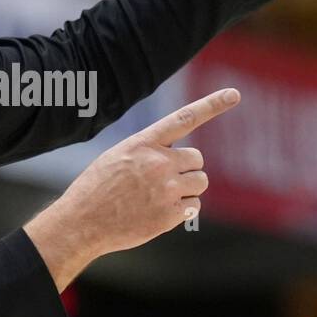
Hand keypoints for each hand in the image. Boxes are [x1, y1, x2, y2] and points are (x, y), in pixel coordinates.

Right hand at [24, 88, 240, 289]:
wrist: (82, 222)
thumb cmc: (97, 188)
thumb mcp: (117, 157)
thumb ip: (148, 152)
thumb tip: (178, 161)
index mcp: (143, 143)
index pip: (184, 118)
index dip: (212, 105)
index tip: (234, 94)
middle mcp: (158, 162)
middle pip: (197, 159)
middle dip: (187, 169)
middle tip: (165, 181)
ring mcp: (166, 189)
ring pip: (200, 182)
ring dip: (188, 189)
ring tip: (161, 197)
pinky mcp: (170, 214)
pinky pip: (194, 206)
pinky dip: (182, 211)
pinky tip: (158, 213)